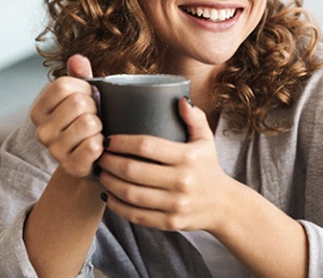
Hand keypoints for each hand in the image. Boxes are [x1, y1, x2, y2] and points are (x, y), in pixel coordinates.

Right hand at [30, 55, 103, 177]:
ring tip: (96, 132)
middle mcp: (42, 131)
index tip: (89, 97)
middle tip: (94, 117)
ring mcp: (54, 150)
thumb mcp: (83, 95)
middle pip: (78, 102)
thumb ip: (80, 76)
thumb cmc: (87, 121)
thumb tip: (77, 59)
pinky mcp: (71, 166)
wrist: (92, 160)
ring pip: (89, 123)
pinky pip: (93, 146)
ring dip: (100, 126)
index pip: (63, 84)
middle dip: (95, 107)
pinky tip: (99, 147)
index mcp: (39, 109)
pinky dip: (103, 144)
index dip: (84, 88)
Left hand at [96, 97, 230, 231]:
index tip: (108, 139)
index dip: (122, 142)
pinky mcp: (169, 222)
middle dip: (109, 162)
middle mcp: (182, 181)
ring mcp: (175, 204)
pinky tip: (108, 196)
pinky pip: (136, 215)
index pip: (147, 146)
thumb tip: (180, 100)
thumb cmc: (208, 166)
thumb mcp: (206, 139)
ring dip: (109, 183)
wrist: (223, 204)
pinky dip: (117, 206)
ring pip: (131, 194)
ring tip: (101, 173)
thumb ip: (194, 118)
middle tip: (99, 156)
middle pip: (133, 171)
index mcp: (188, 157)